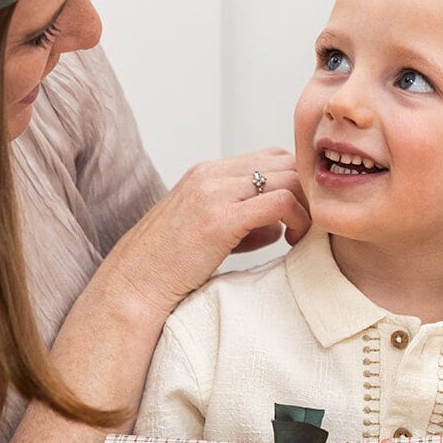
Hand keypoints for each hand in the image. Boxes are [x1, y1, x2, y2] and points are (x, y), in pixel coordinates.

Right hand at [105, 148, 310, 319]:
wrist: (135, 284)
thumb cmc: (170, 265)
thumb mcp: (208, 231)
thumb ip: (244, 221)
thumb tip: (279, 224)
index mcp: (205, 173)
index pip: (269, 157)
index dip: (293, 182)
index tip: (298, 214)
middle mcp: (210, 174)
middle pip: (284, 160)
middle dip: (305, 190)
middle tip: (307, 224)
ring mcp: (214, 193)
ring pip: (288, 177)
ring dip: (305, 206)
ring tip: (300, 236)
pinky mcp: (220, 219)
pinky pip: (280, 202)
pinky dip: (298, 219)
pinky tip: (293, 242)